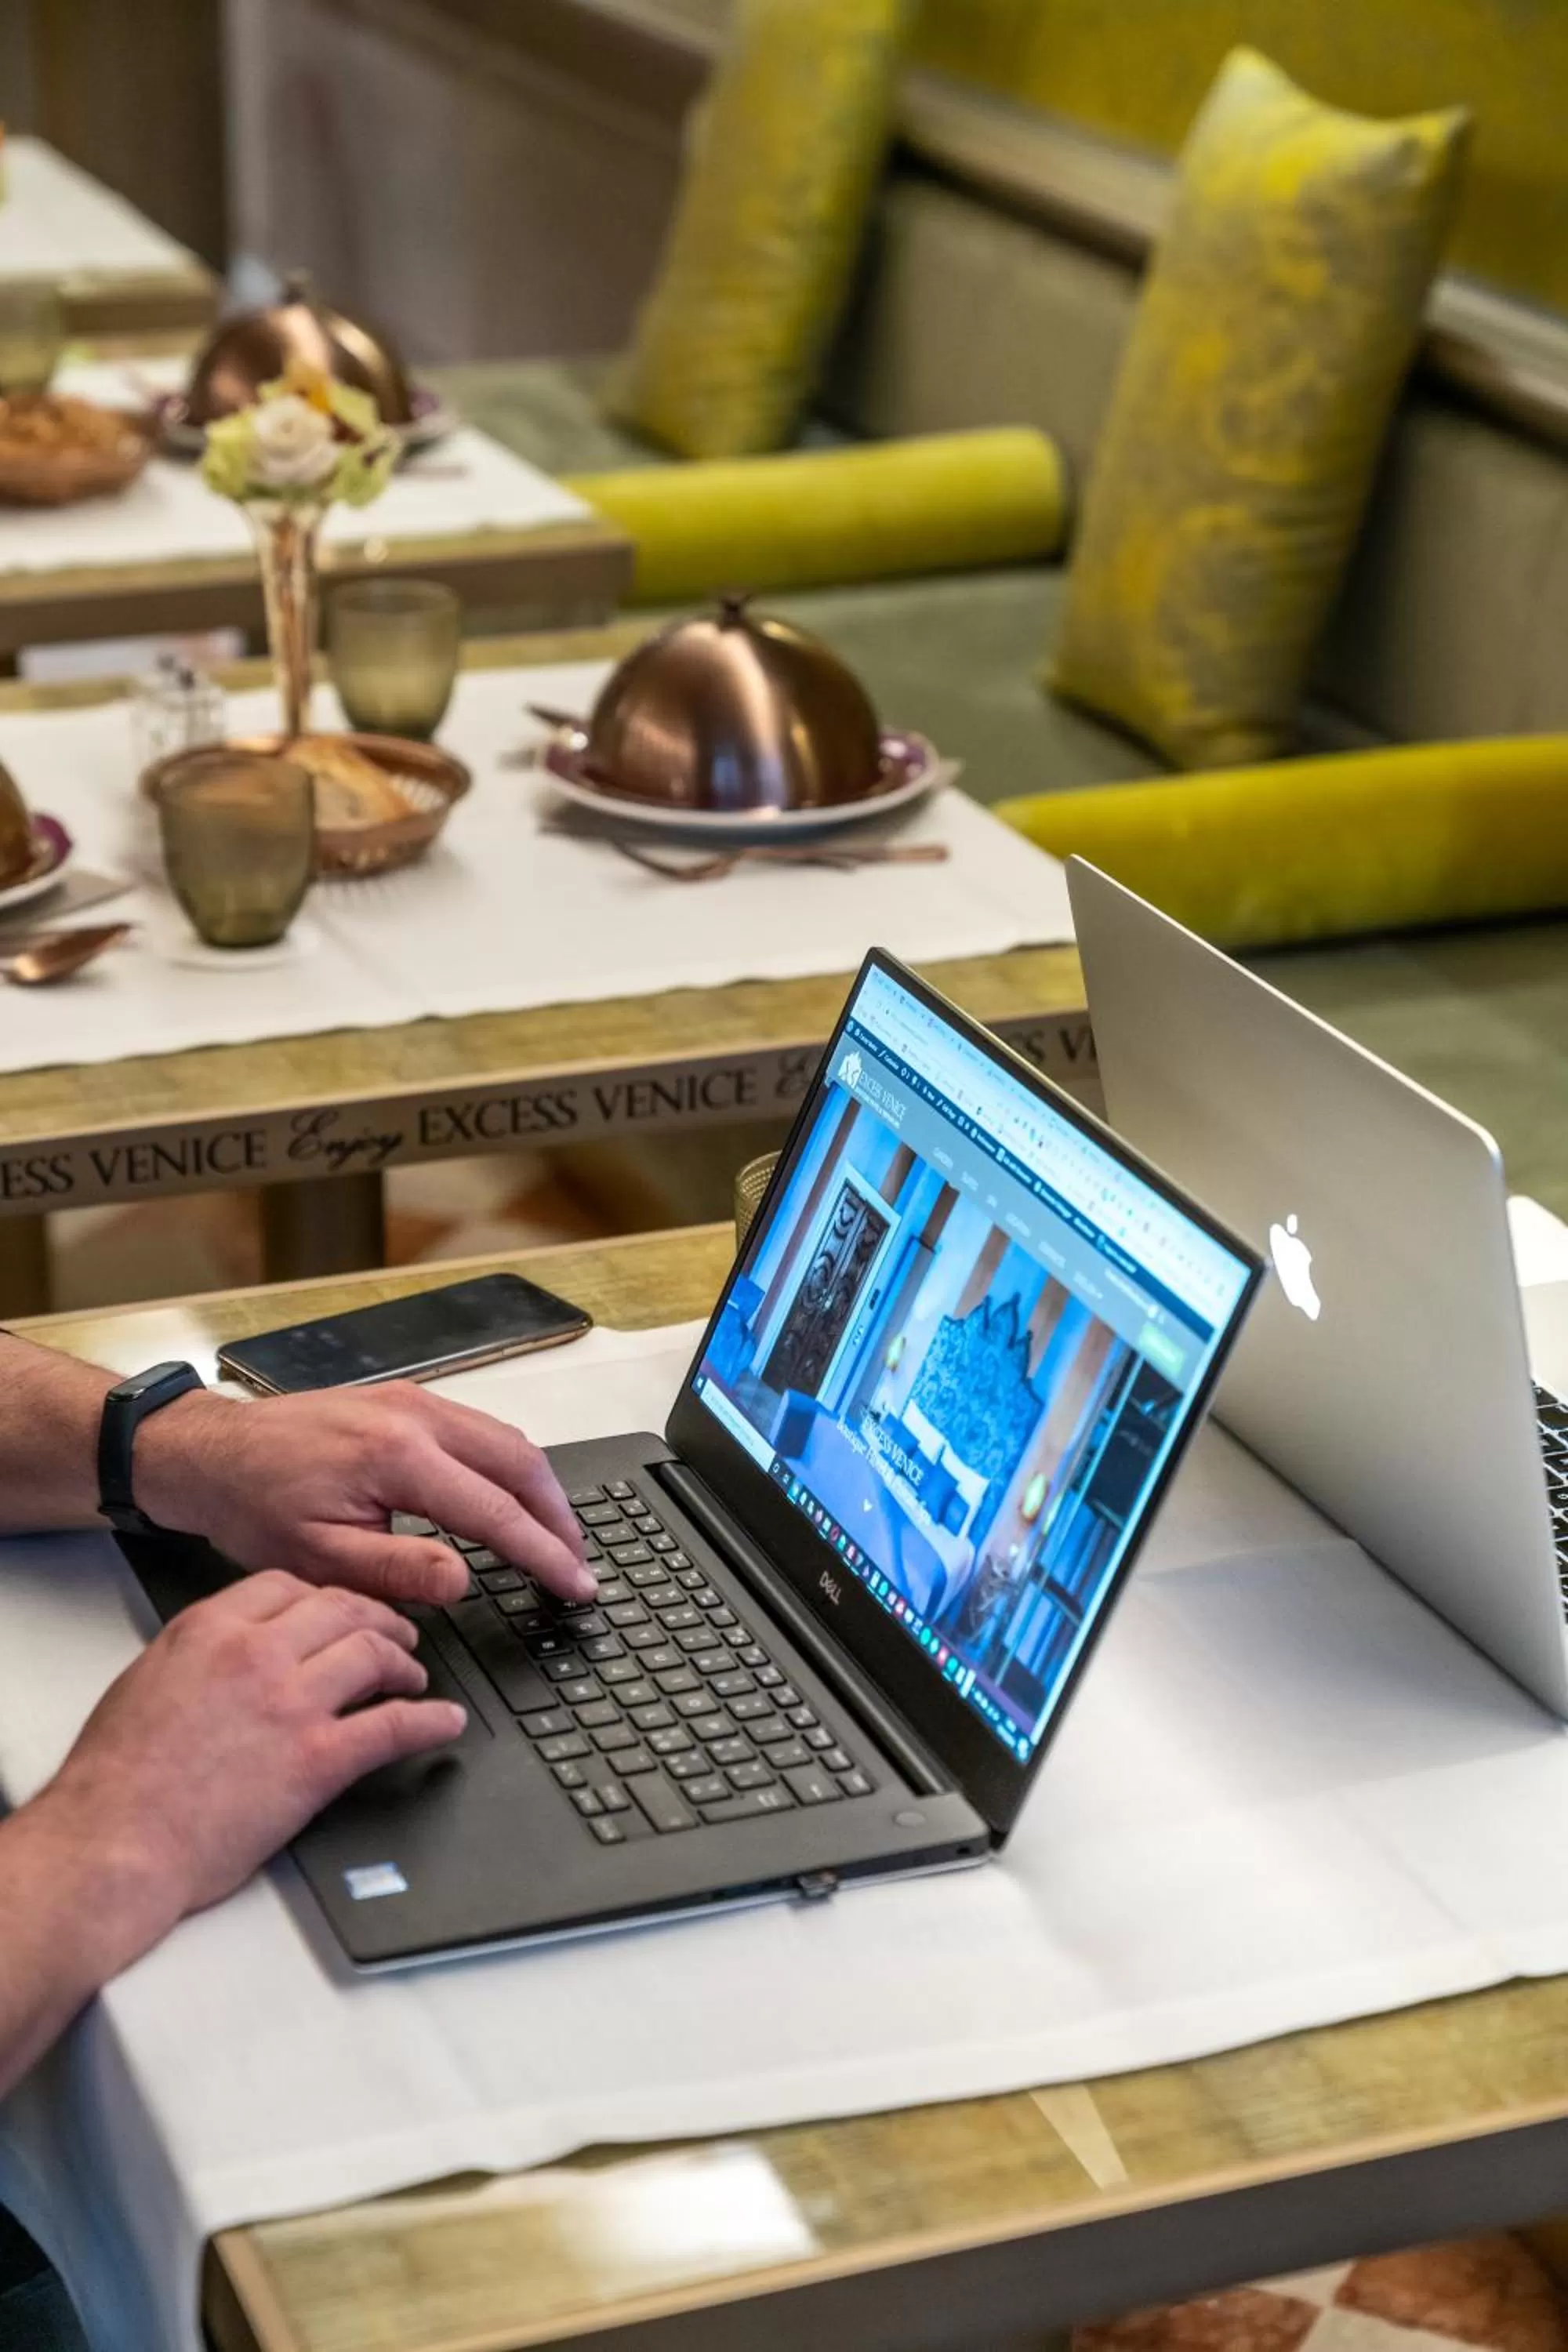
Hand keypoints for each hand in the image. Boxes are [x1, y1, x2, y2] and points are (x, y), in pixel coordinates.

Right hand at [32, 1572, 466, 1962]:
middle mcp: (255, 1654)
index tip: (339, 1609)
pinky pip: (392, 1727)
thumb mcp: (146, 1682)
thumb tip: (230, 1654)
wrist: (112, 1844)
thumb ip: (198, 1655)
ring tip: (414, 1675)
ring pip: (373, 1655)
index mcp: (208, 1630)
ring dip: (405, 1662)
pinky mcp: (317, 1760)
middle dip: (378, 1618)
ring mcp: (291, 1704)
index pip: (288, 1586)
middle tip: (395, 1634)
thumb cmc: (115, 1780)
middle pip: (342, 1608)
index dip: (325, 1596)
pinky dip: (429, 1721)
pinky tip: (444, 1721)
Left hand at [137, 1380, 592, 1608]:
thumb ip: (395, 1571)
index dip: (544, 1554)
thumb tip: (463, 1581)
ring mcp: (415, 1400)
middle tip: (579, 1564)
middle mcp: (416, 1417)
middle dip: (560, 1518)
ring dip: (542, 1489)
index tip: (574, 1584)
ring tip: (558, 1537)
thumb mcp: (316, 1558)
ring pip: (508, 1440)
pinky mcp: (408, 1399)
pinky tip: (515, 1497)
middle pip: (521, 1463)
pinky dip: (513, 1466)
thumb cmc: (254, 1505)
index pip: (496, 1513)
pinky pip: (482, 1428)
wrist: (213, 1453)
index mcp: (397, 1458)